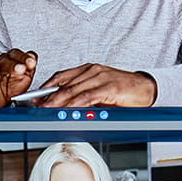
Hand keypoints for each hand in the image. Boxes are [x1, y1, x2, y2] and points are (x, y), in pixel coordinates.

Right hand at [0, 49, 37, 106]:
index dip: (25, 58)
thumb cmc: (10, 88)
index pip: (17, 56)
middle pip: (5, 62)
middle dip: (13, 64)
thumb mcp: (24, 79)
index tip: (32, 63)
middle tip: (21, 68)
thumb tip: (33, 59)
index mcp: (11, 63)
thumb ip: (29, 69)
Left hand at [36, 63, 156, 107]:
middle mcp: (92, 71)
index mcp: (87, 70)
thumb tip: (65, 108)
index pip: (61, 77)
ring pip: (73, 90)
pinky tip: (67, 110)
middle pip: (64, 84)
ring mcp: (100, 77)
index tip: (34, 98)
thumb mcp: (98, 93)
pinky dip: (75, 104)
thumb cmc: (123, 91)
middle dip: (47, 97)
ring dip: (57, 102)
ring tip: (46, 111)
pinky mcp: (109, 87)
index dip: (46, 88)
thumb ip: (83, 98)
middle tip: (35, 107)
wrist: (147, 89)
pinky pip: (88, 96)